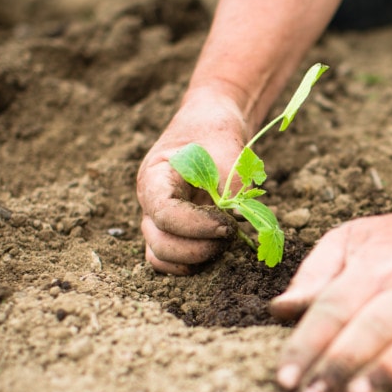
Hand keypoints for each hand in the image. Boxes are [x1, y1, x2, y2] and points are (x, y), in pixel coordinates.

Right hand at [137, 88, 248, 274]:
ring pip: (161, 256)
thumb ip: (234, 187)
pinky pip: (170, 259)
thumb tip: (241, 222)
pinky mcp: (171, 232)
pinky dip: (192, 263)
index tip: (227, 224)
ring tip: (225, 240)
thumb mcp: (229, 153)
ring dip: (196, 258)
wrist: (209, 128)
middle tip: (231, 233)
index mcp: (154, 178)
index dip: (196, 226)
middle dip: (199, 248)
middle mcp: (149, 203)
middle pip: (159, 243)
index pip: (164, 214)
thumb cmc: (215, 135)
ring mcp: (157, 220)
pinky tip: (218, 249)